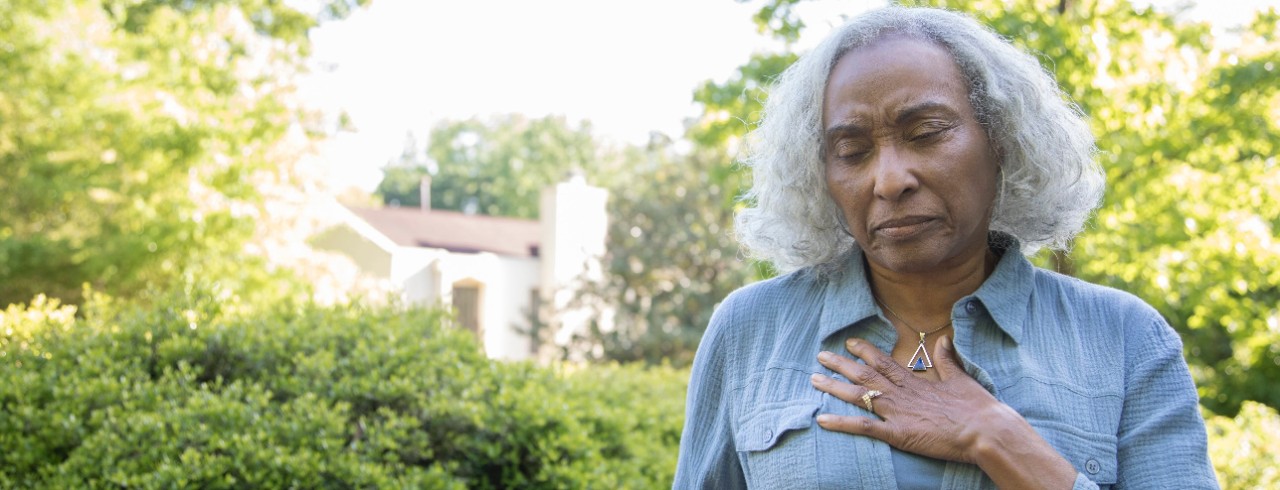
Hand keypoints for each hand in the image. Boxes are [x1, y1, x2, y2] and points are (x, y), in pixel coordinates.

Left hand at [809, 336, 1004, 463]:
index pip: (883, 362)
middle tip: (820, 355)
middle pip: (864, 375)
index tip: (849, 343)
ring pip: (858, 396)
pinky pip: (863, 427)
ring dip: (834, 387)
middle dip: (840, 364)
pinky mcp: (897, 434)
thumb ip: (947, 359)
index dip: (865, 351)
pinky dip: (841, 423)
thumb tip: (943, 339)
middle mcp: (901, 393)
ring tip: (814, 379)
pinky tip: (822, 420)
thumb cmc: (977, 407)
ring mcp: (897, 413)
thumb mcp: (961, 378)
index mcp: (915, 382)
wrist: (985, 429)